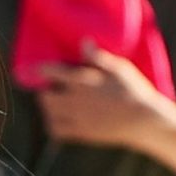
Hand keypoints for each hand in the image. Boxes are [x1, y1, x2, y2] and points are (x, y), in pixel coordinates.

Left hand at [35, 49, 175, 150]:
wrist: (143, 121)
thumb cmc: (133, 91)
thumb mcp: (119, 68)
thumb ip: (98, 57)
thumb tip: (84, 42)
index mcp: (82, 81)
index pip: (51, 72)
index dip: (39, 69)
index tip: (32, 68)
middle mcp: (75, 100)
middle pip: (44, 96)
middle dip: (43, 90)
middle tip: (49, 87)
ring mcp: (77, 118)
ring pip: (48, 113)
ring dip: (47, 107)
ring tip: (54, 102)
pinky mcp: (81, 133)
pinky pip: (56, 131)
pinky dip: (53, 124)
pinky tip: (58, 120)